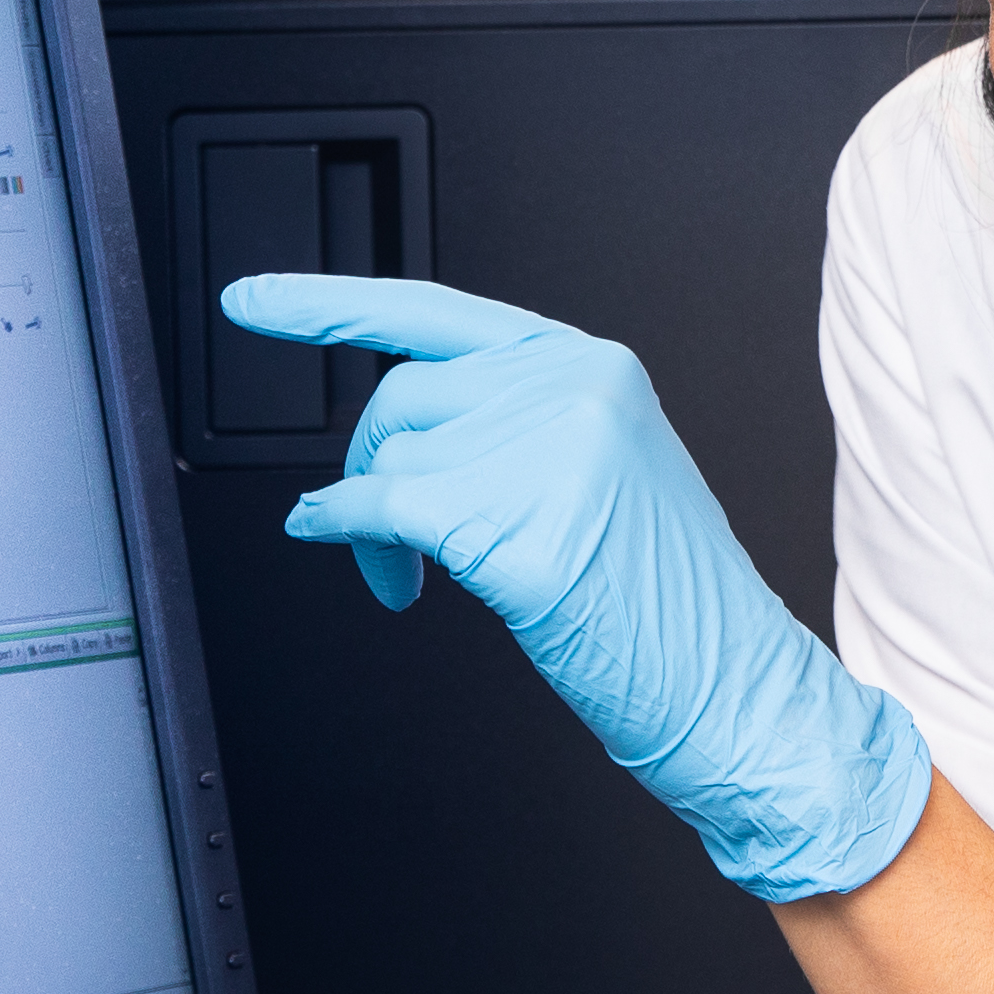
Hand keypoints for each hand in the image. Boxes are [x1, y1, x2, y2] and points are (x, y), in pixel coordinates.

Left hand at [221, 273, 932, 903]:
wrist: (740, 690)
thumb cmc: (672, 608)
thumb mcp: (600, 479)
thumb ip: (511, 430)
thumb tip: (393, 443)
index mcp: (594, 368)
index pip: (435, 313)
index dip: (329, 305)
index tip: (253, 303)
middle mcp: (575, 390)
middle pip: (403, 391)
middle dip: (368, 462)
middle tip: (374, 531)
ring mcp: (552, 453)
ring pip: (391, 453)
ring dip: (371, 525)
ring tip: (406, 576)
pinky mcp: (523, 529)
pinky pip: (384, 510)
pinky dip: (351, 538)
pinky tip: (374, 569)